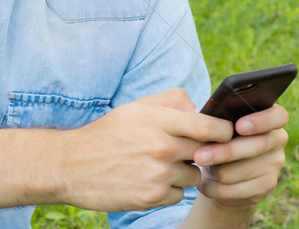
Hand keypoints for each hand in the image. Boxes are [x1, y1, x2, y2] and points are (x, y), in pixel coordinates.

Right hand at [58, 88, 234, 211]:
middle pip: (205, 152)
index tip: (225, 132)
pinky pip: (178, 195)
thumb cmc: (110, 132)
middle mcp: (161, 148)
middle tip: (187, 148)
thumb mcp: (137, 107)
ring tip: (160, 164)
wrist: (73, 165)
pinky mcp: (150, 198)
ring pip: (193, 176)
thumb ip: (171, 101)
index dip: (223, 130)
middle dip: (202, 150)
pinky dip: (169, 189)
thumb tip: (199, 109)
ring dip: (184, 171)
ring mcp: (157, 175)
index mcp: (159, 122)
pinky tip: (150, 179)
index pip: (207, 126)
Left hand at [192, 105, 288, 208]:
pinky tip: (204, 184)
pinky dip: (215, 188)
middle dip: (225, 152)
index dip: (262, 121)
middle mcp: (278, 139)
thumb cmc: (219, 138)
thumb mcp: (219, 126)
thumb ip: (217, 119)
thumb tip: (200, 117)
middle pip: (258, 145)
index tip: (239, 127)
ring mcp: (275, 163)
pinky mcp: (268, 185)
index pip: (279, 115)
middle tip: (200, 156)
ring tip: (200, 165)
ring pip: (243, 169)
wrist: (223, 173)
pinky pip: (237, 189)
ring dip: (216, 171)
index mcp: (270, 117)